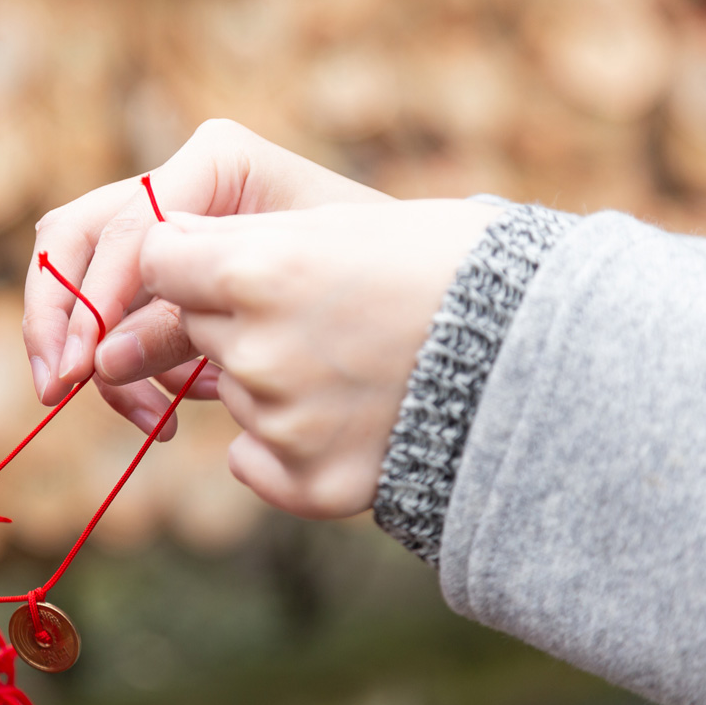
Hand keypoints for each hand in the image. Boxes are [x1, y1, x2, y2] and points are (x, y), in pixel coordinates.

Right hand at [24, 119, 390, 439]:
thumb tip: (96, 363)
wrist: (420, 305)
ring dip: (91, 355)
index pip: (123, 228)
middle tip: (57, 389)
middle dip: (56, 318)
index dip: (90, 299)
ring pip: (78, 281)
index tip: (82, 368)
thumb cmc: (373, 283)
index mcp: (217, 163)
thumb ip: (184, 325)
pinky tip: (168, 412)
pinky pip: (112, 321)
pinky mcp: (166, 282)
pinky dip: (125, 371)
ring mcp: (167, 231)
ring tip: (150, 418)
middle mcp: (180, 185)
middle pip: (72, 239)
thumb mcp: (279, 302)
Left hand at [126, 200, 500, 517]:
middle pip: (193, 326)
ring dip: (268, 377)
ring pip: (233, 389)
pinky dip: (282, 445)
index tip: (222, 260)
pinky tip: (344, 417)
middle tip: (315, 312)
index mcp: (258, 269)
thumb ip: (241, 236)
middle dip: (232, 316)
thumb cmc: (449, 265)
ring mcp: (280, 422)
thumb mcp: (341, 222)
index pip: (160, 259)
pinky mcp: (309, 481)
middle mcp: (256, 350)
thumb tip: (164, 249)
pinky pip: (252, 460)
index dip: (189, 257)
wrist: (545, 351)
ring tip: (354, 362)